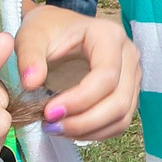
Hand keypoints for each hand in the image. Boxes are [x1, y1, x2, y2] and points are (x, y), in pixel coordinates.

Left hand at [0, 6, 140, 140]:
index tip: (49, 112)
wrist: (58, 29)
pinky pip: (119, 122)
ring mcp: (132, 75)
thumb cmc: (46, 29)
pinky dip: (95, 132)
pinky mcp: (128, 92)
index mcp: (108, 35)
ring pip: (122, 116)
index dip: (80, 100)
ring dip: (89, 130)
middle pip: (119, 100)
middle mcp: (128, 55)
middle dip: (85, 121)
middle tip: (51, 126)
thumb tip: (31, 84)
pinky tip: (70, 129)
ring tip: (57, 129)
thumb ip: (29, 57)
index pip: (106, 76)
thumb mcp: (31, 36)